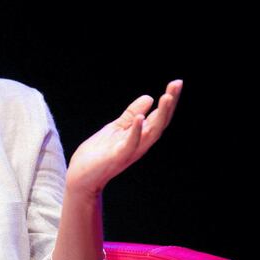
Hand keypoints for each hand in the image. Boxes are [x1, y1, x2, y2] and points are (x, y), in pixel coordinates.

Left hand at [65, 79, 182, 198]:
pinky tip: (139, 117)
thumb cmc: (98, 153)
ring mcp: (130, 151)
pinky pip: (130, 143)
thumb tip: (149, 97)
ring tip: (166, 97)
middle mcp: (140, 143)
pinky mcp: (117, 156)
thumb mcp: (116, 128)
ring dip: (160, 115)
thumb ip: (130, 115)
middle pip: (160, 122)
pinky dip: (135, 131)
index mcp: (140, 136)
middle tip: (177, 84)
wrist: (81, 176)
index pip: (159, 116)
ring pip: (151, 132)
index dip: (169, 100)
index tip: (177, 82)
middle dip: (169, 104)